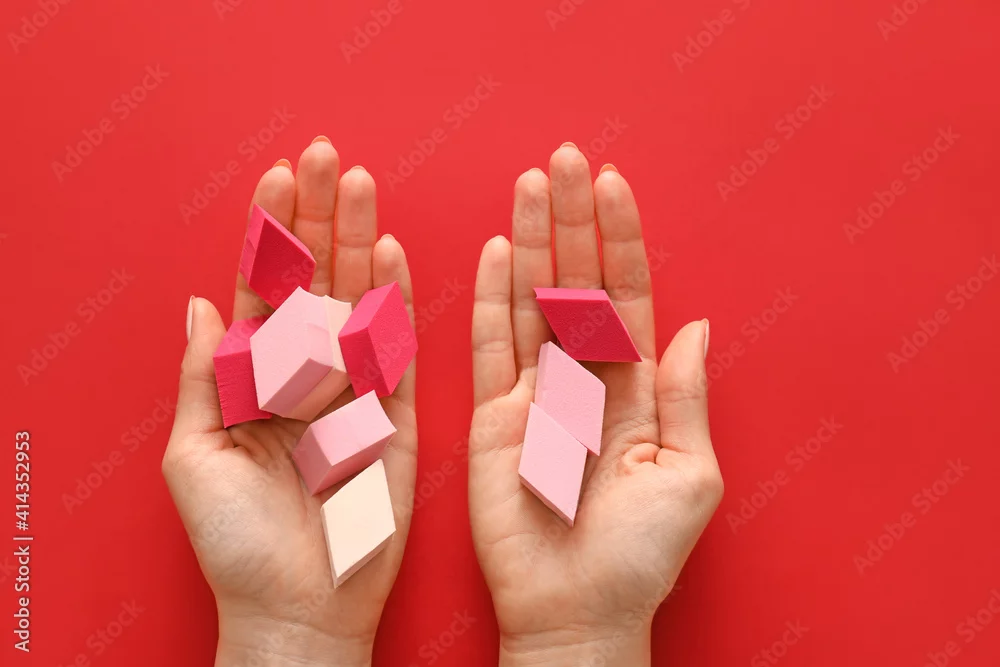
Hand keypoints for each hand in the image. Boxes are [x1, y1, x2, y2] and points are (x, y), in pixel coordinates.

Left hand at [162, 139, 416, 666]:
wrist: (303, 609)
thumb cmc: (238, 545)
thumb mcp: (196, 459)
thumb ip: (203, 379)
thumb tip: (200, 303)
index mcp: (253, 382)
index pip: (262, 289)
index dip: (267, 232)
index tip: (276, 177)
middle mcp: (305, 376)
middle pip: (313, 279)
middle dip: (318, 217)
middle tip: (326, 156)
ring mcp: (353, 391)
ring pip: (357, 300)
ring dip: (358, 241)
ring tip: (359, 183)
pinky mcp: (393, 416)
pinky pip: (396, 350)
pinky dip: (394, 303)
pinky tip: (391, 253)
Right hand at [469, 145, 722, 665]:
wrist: (575, 610)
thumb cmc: (640, 554)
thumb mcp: (689, 475)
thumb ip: (687, 398)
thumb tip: (699, 327)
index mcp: (637, 388)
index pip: (628, 295)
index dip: (621, 239)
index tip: (613, 183)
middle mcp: (584, 379)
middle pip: (576, 282)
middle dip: (572, 220)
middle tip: (563, 159)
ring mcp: (536, 394)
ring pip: (531, 301)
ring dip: (530, 242)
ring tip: (529, 185)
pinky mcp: (493, 417)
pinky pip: (490, 348)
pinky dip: (490, 299)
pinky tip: (495, 250)